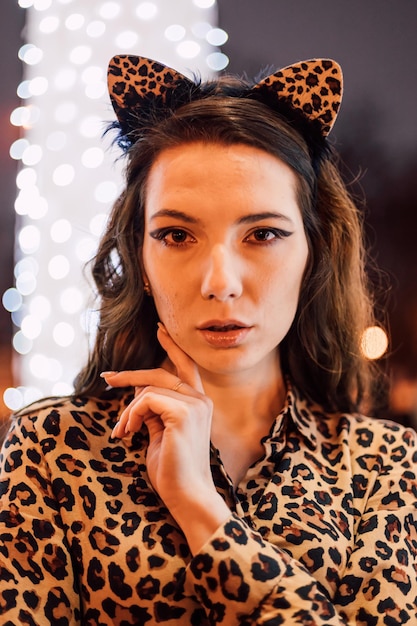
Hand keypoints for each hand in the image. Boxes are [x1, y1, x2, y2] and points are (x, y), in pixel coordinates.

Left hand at [101, 324, 229, 551]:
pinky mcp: (183, 413)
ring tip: (122, 432)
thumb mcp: (160, 433)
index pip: (186, 365)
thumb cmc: (173, 468)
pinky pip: (146, 400)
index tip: (159, 328)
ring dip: (128, 411)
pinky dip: (131, 415)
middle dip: (130, 375)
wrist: (187, 494)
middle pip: (160, 373)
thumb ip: (154, 410)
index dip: (172, 346)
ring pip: (148, 389)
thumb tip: (138, 392)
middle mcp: (200, 399)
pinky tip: (127, 433)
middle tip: (107, 379)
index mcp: (198, 403)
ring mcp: (194, 405)